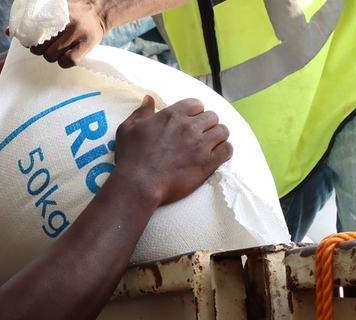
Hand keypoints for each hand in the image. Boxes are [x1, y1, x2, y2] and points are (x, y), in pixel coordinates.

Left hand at [29, 0, 107, 67]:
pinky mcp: (86, 46)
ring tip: (56, 51)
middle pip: (42, 47)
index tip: (31, 42)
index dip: (31, 41)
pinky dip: (64, 62)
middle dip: (40, 50)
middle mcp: (68, 24)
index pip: (36, 32)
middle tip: (44, 47)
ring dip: (52, 56)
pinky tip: (65, 57)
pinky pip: (68, 61)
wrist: (100, 11)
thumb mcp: (59, 9)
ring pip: (52, 56)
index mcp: (58, 14)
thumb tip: (14, 29)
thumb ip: (41, 16)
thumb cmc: (76, 10)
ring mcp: (78, 35)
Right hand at [113, 96, 231, 205]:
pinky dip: (224, 151)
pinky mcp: (207, 163)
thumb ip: (141, 112)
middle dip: (207, 124)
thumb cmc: (131, 157)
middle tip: (199, 135)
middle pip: (212, 117)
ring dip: (217, 137)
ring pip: (222, 131)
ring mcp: (200, 145)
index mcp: (172, 115)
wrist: (139, 184)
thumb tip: (149, 99)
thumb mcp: (128, 129)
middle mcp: (189, 126)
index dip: (195, 112)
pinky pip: (227, 150)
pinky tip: (216, 155)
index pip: (196, 104)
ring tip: (210, 145)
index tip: (190, 121)